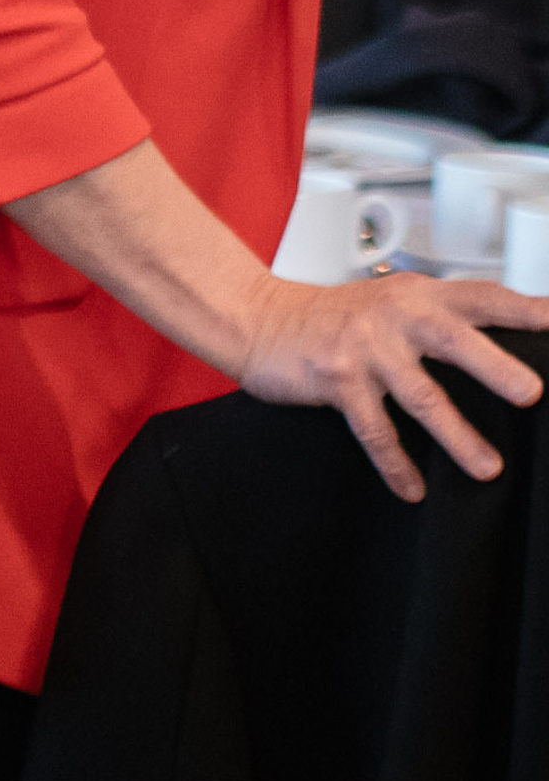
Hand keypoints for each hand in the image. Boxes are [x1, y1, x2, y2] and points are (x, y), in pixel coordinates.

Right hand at [237, 269, 548, 499]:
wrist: (258, 318)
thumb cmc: (333, 316)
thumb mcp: (388, 300)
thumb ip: (438, 317)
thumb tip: (504, 352)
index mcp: (415, 294)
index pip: (479, 296)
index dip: (521, 308)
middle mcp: (392, 316)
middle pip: (452, 339)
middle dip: (493, 366)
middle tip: (529, 392)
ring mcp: (364, 348)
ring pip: (419, 395)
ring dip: (456, 435)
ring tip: (487, 467)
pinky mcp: (336, 379)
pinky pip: (374, 429)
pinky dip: (395, 463)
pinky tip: (412, 486)